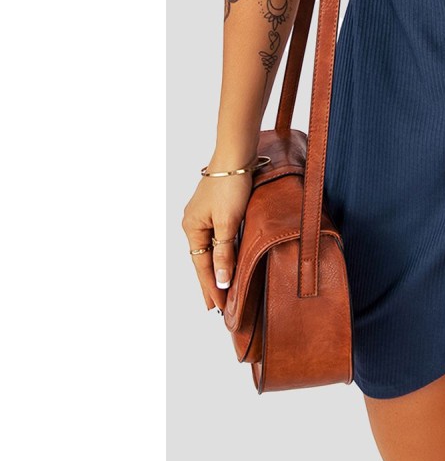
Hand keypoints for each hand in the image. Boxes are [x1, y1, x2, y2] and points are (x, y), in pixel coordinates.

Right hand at [181, 156, 254, 310]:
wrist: (236, 155)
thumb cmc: (230, 185)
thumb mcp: (227, 221)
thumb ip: (224, 251)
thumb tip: (220, 280)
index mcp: (192, 228)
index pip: (202, 265)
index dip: (211, 286)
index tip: (218, 306)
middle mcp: (194, 223)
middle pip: (203, 259)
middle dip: (210, 281)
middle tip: (215, 306)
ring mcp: (203, 215)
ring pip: (210, 248)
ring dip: (216, 267)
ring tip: (220, 288)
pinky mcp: (215, 208)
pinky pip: (216, 237)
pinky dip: (221, 252)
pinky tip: (226, 259)